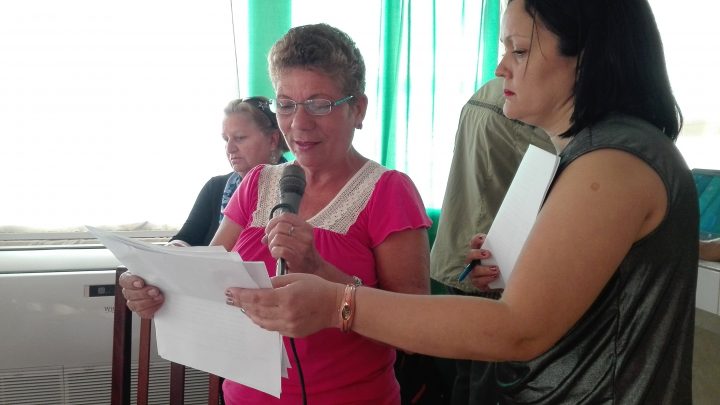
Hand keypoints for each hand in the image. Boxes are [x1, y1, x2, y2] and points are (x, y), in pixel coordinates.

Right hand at [118, 271, 163, 318]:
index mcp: (130, 278)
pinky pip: (143, 313)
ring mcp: (135, 302)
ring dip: (148, 301)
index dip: (131, 282)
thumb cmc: (159, 276)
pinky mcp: (143, 311)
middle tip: (155, 291)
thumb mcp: (155, 270)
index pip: (124, 280)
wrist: (168, 287)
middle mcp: (130, 291)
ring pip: (135, 305)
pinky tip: (158, 303)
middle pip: (129, 294)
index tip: (141, 283)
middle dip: (143, 293)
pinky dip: (152, 308)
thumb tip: (156, 268)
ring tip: (159, 297)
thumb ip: (151, 270)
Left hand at [225, 273, 341, 337]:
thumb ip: (275, 282)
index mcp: (287, 297)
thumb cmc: (316, 287)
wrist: (335, 306)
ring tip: (242, 306)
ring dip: (250, 314)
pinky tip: (257, 314)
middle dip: (242, 304)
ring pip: (262, 322)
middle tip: (232, 298)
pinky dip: (262, 320)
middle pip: (256, 311)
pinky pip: (271, 327)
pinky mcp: (292, 333)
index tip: (231, 291)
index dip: (242, 295)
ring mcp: (289, 326)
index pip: (257, 297)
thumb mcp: (296, 277)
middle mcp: (286, 314)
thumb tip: (259, 286)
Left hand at [263, 213, 324, 274]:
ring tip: (275, 250)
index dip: (273, 221)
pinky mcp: (296, 257)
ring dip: (272, 245)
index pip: (285, 216)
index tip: (269, 230)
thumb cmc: (302, 253)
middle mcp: (305, 235)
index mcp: (305, 227)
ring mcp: (302, 246)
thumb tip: (264, 237)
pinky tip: (277, 255)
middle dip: (271, 235)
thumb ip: (282, 234)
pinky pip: (279, 250)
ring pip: (278, 238)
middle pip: (279, 227)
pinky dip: (274, 252)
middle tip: (271, 243)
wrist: (313, 269)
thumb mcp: (297, 239)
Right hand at [465, 233, 500, 291]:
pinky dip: (487, 279)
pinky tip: (495, 277)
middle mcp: (473, 261)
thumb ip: (503, 248)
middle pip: (470, 255)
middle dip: (477, 254)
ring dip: (485, 270)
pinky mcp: (478, 283)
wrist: (505, 280)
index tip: (483, 239)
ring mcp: (474, 273)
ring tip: (496, 269)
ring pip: (474, 271)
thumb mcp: (503, 255)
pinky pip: (479, 282)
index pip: (474, 242)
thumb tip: (511, 241)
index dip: (477, 240)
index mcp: (478, 251)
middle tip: (488, 254)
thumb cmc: (503, 264)